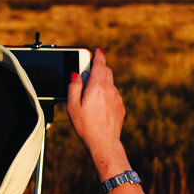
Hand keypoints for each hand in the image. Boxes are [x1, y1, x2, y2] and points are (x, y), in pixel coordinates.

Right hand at [66, 49, 128, 174]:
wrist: (104, 143)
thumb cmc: (86, 126)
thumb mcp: (72, 106)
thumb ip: (74, 87)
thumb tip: (76, 74)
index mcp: (97, 87)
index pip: (99, 65)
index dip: (98, 56)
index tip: (98, 50)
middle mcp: (110, 90)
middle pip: (107, 71)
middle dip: (100, 68)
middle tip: (90, 70)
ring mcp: (117, 98)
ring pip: (111, 83)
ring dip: (103, 82)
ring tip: (92, 93)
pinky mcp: (121, 107)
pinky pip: (114, 95)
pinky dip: (107, 94)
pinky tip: (100, 105)